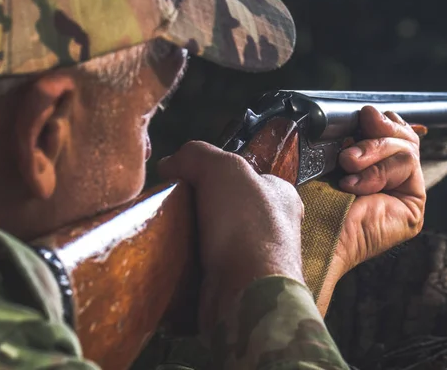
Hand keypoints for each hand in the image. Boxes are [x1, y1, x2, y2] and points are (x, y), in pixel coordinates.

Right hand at [158, 141, 304, 333]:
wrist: (247, 293)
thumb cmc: (245, 224)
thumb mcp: (222, 168)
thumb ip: (196, 155)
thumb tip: (169, 163)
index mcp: (280, 195)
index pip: (245, 176)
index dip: (214, 173)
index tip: (186, 179)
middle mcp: (273, 227)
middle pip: (225, 208)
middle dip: (198, 207)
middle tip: (172, 206)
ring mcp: (256, 260)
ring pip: (212, 239)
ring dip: (189, 237)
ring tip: (166, 232)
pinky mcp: (237, 285)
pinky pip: (205, 268)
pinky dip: (188, 264)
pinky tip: (172, 259)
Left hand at [318, 106, 425, 310]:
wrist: (304, 234)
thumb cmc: (304, 198)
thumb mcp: (321, 155)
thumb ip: (344, 131)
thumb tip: (369, 110)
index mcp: (362, 164)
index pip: (384, 128)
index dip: (377, 119)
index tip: (358, 116)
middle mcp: (383, 178)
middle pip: (400, 133)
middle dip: (375, 131)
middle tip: (348, 147)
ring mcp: (399, 193)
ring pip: (405, 147)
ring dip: (372, 152)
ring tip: (346, 165)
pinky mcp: (412, 207)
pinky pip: (408, 165)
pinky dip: (379, 170)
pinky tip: (354, 186)